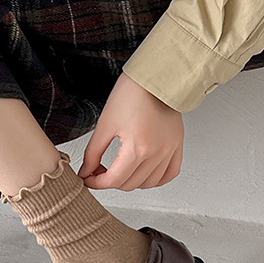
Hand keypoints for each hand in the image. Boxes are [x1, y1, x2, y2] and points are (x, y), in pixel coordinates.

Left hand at [78, 72, 183, 190]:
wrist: (155, 78)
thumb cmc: (131, 94)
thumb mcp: (105, 124)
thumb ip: (93, 153)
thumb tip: (86, 171)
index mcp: (137, 148)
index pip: (114, 180)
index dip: (96, 183)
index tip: (88, 179)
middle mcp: (156, 153)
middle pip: (130, 184)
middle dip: (110, 181)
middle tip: (99, 171)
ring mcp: (169, 151)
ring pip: (148, 183)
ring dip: (131, 181)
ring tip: (119, 170)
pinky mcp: (177, 145)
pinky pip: (169, 174)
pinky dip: (155, 179)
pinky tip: (143, 173)